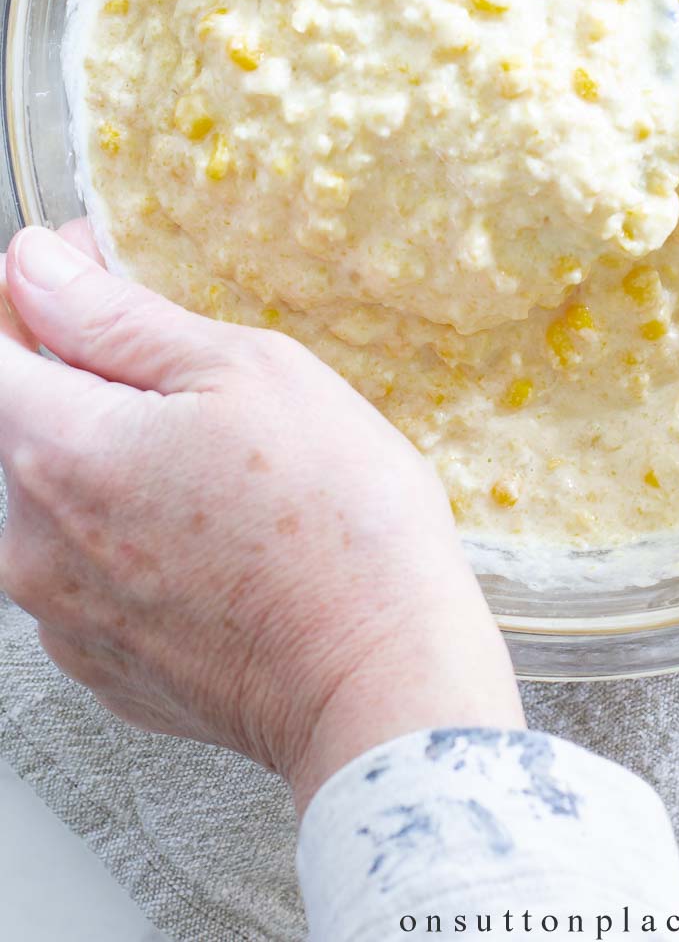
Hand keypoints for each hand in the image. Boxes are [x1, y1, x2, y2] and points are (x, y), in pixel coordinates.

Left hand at [0, 225, 521, 813]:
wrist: (382, 676)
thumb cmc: (337, 522)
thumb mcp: (246, 371)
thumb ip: (118, 316)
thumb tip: (35, 265)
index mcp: (60, 450)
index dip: (37, 294)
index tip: (96, 277)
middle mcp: (31, 540)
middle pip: (29, 419)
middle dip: (99, 383)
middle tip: (207, 384)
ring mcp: (61, 613)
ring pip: (66, 496)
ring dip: (124, 463)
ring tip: (232, 473)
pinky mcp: (99, 664)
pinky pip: (94, 569)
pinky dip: (142, 537)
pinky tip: (225, 536)